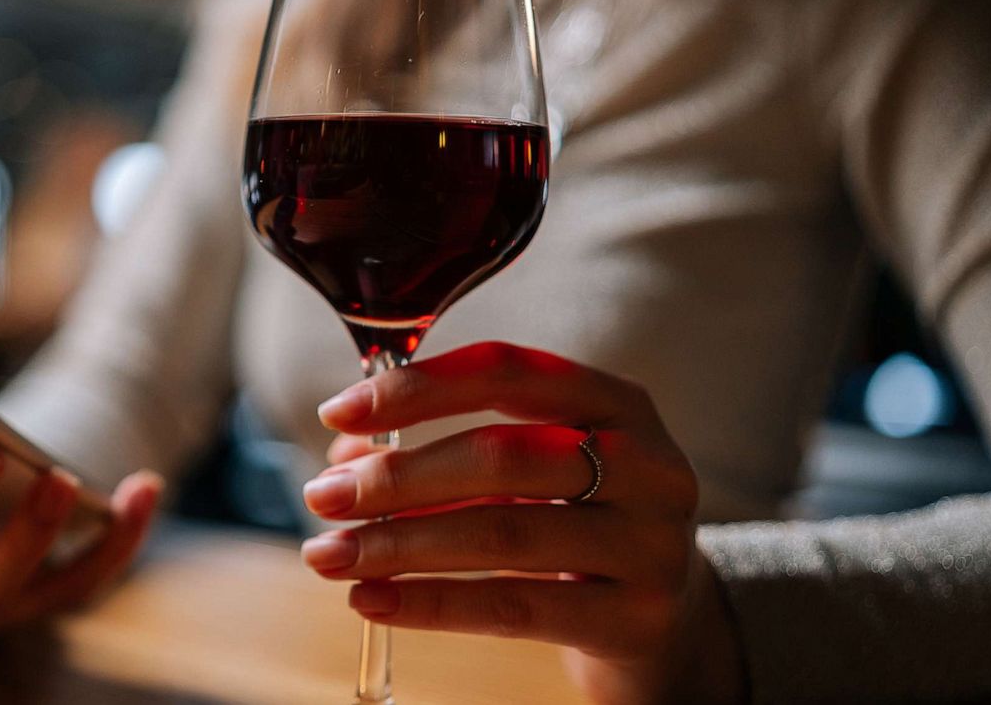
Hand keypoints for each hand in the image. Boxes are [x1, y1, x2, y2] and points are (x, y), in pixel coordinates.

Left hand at [300, 342, 744, 704]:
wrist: (667, 620)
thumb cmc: (576, 524)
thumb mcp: (533, 472)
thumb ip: (447, 452)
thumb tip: (344, 458)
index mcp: (617, 402)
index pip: (509, 371)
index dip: (418, 387)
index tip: (339, 411)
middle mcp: (648, 464)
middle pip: (504, 455)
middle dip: (397, 475)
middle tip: (323, 495)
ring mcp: (651, 545)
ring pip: (504, 533)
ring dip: (399, 543)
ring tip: (330, 554)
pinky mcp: (636, 620)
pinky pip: (514, 607)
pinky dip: (431, 603)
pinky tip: (374, 600)